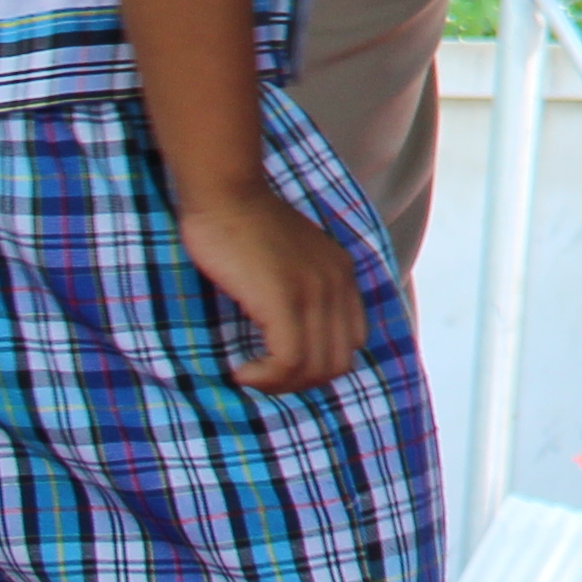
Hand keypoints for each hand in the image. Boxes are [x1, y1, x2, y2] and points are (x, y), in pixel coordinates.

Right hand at [176, 189, 366, 392]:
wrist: (228, 197)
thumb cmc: (244, 228)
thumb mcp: (289, 260)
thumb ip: (300, 289)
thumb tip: (288, 336)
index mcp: (343, 276)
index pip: (353, 341)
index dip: (318, 364)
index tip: (280, 366)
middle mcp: (338, 285)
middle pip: (338, 362)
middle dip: (299, 383)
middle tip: (262, 377)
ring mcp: (315, 292)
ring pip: (316, 367)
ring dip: (280, 384)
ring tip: (250, 374)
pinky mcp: (285, 299)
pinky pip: (290, 359)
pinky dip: (266, 376)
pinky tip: (242, 370)